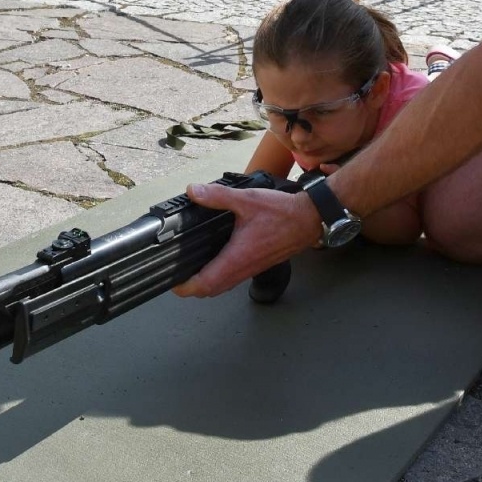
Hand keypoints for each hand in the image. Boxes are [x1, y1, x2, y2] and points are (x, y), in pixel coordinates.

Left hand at [172, 182, 321, 297]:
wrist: (309, 219)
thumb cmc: (282, 212)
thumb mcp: (246, 200)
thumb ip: (217, 196)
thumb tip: (193, 191)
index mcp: (237, 257)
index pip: (205, 284)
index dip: (185, 287)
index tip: (173, 281)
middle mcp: (243, 268)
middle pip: (210, 290)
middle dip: (191, 287)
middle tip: (177, 276)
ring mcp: (251, 268)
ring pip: (222, 286)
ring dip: (205, 283)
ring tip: (190, 270)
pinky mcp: (257, 264)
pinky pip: (233, 278)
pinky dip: (219, 276)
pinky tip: (215, 260)